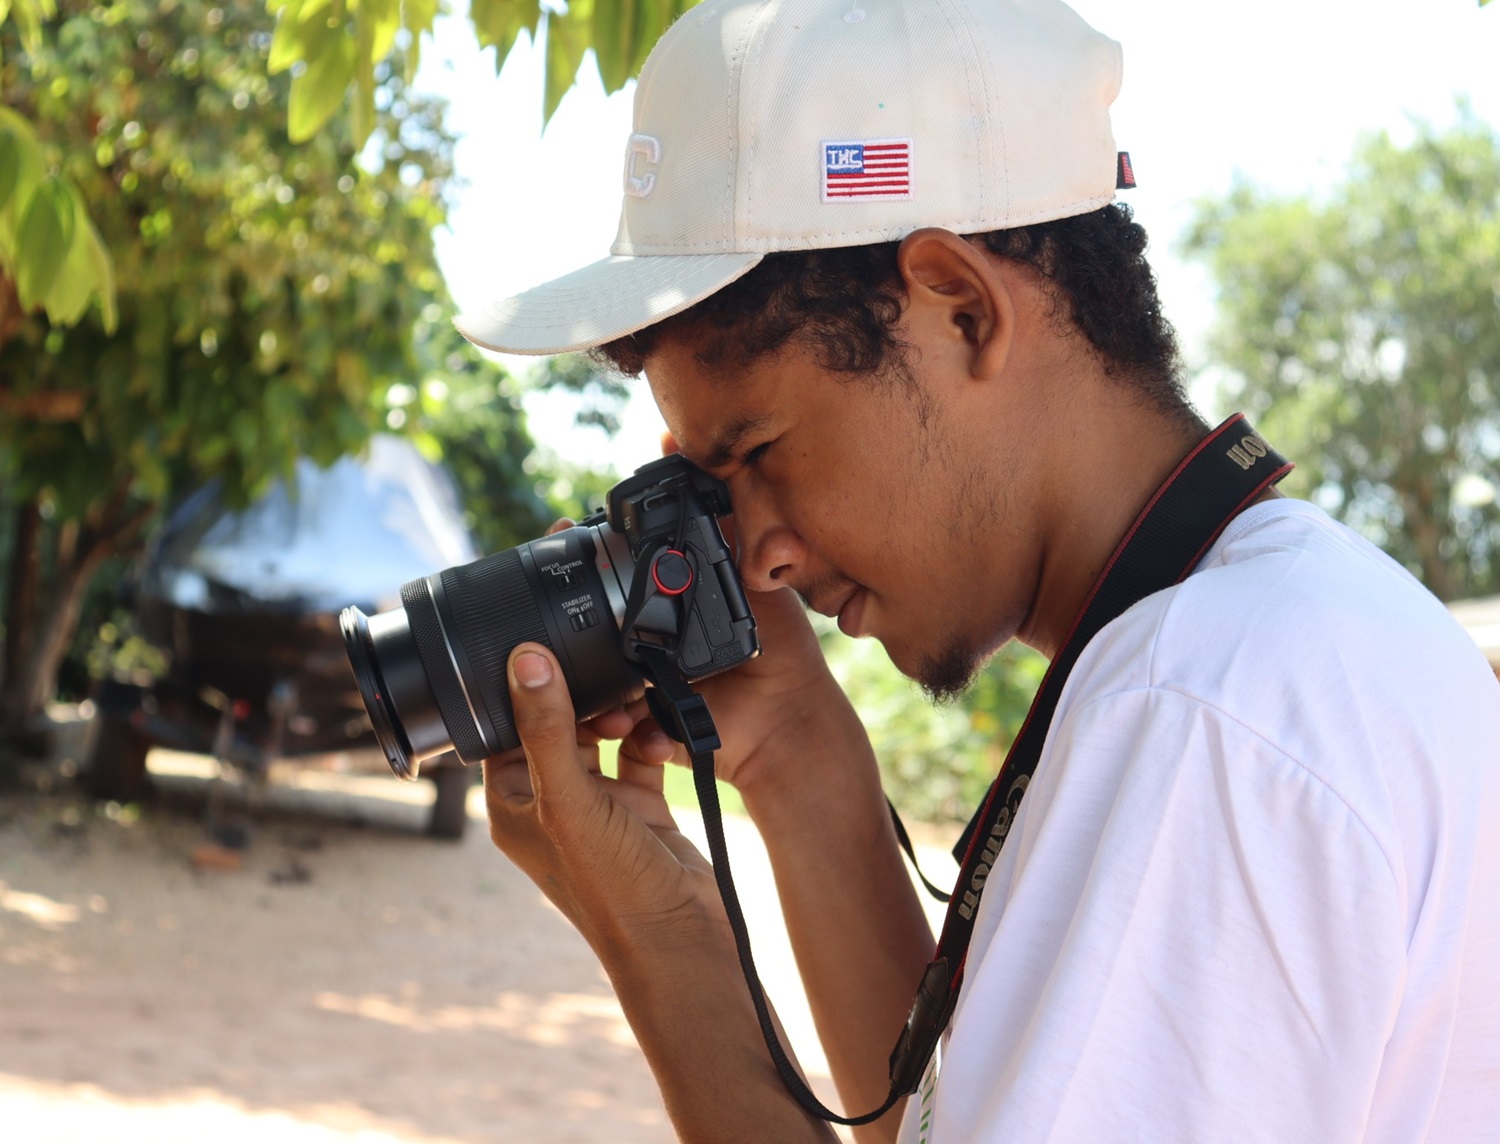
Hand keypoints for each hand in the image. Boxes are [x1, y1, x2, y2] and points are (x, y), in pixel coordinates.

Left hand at [484, 642, 726, 951]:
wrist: (683, 940)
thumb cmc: (613, 891)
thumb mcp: (570, 801)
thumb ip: (547, 728)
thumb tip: (524, 660)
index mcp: (514, 804)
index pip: (505, 727)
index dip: (524, 690)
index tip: (548, 652)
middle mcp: (552, 802)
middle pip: (556, 724)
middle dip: (582, 699)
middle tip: (604, 685)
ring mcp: (598, 805)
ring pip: (602, 734)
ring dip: (619, 715)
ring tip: (634, 712)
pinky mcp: (640, 806)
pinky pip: (641, 751)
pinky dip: (653, 737)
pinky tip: (662, 735)